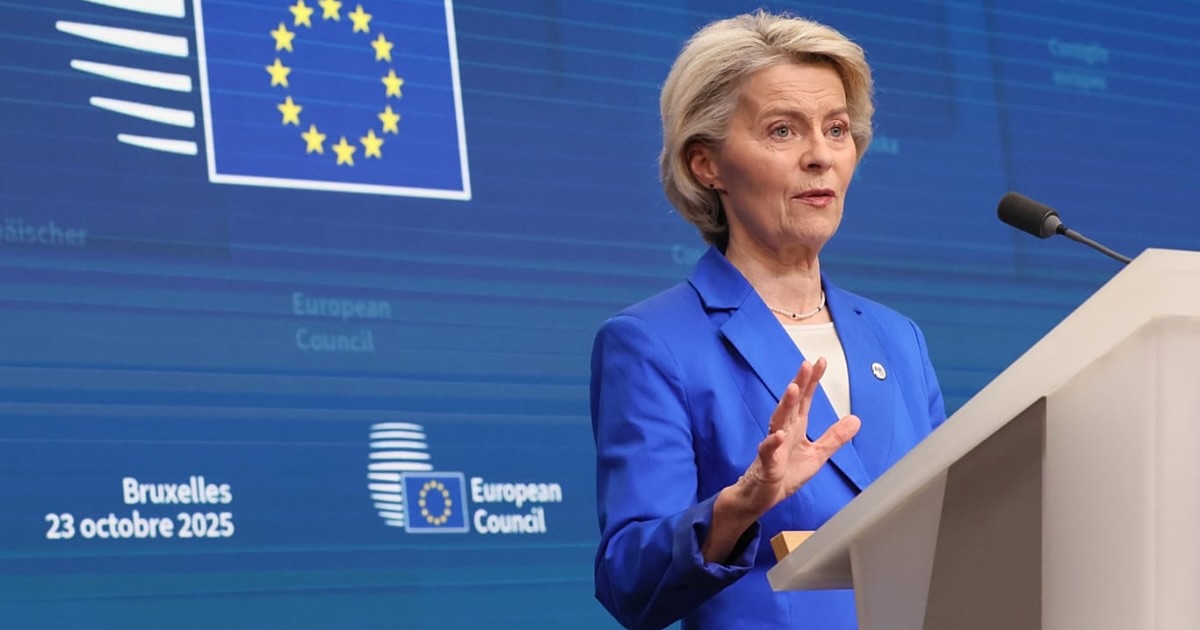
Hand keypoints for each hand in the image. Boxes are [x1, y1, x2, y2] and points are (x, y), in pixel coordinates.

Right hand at [733, 358, 860, 518]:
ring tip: (793, 389)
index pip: (805, 400)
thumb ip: (834, 437)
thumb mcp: (817, 455)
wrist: (761, 497)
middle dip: (799, 384)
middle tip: (806, 365)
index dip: (812, 381)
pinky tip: (778, 435)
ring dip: (785, 405)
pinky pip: (767, 452)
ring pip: (778, 421)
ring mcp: (773, 446)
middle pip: (792, 404)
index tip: (820, 362)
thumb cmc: (784, 474)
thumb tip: (855, 420)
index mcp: (796, 427)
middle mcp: (784, 431)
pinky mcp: (766, 464)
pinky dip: (772, 443)